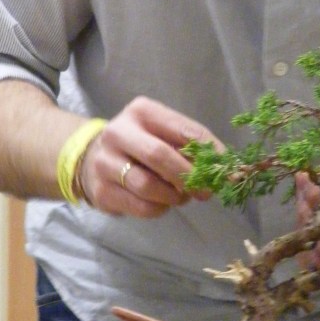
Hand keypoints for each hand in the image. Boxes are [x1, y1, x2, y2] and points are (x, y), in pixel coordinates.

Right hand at [79, 97, 221, 217]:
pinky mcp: (102, 191)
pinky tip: (162, 203)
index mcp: (141, 111)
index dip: (210, 151)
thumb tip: (225, 168)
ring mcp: (105, 162)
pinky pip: (141, 206)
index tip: (229, 170)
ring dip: (174, 196)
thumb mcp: (161, 133)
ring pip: (149, 186)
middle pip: (160, 156)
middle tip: (206, 192)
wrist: (91, 159)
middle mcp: (118, 132)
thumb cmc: (140, 145)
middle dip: (189, 177)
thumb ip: (189, 145)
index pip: (183, 130)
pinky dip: (160, 209)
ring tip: (181, 197)